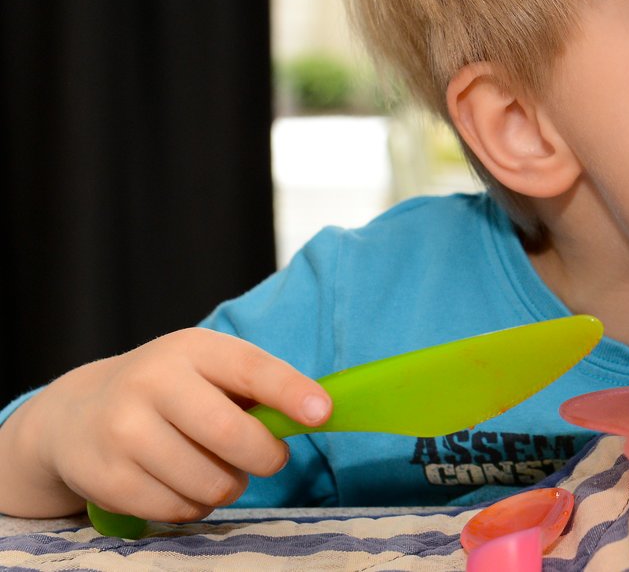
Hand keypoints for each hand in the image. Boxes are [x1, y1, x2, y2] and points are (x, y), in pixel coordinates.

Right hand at [0, 328, 330, 519]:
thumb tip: (315, 413)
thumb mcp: (207, 370)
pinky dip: (195, 506)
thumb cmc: (169, 391)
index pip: (250, 368)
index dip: (290, 392)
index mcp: (192, 349)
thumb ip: (257, 388)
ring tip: (221, 471)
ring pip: (208, 480)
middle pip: (229, 434)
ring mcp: (123, 430)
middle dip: (265, 456)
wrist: (77, 413)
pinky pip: (177, 508)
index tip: (322, 413)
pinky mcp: (106, 477)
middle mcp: (153, 383)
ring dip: (231, 487)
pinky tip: (185, 485)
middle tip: (270, 460)